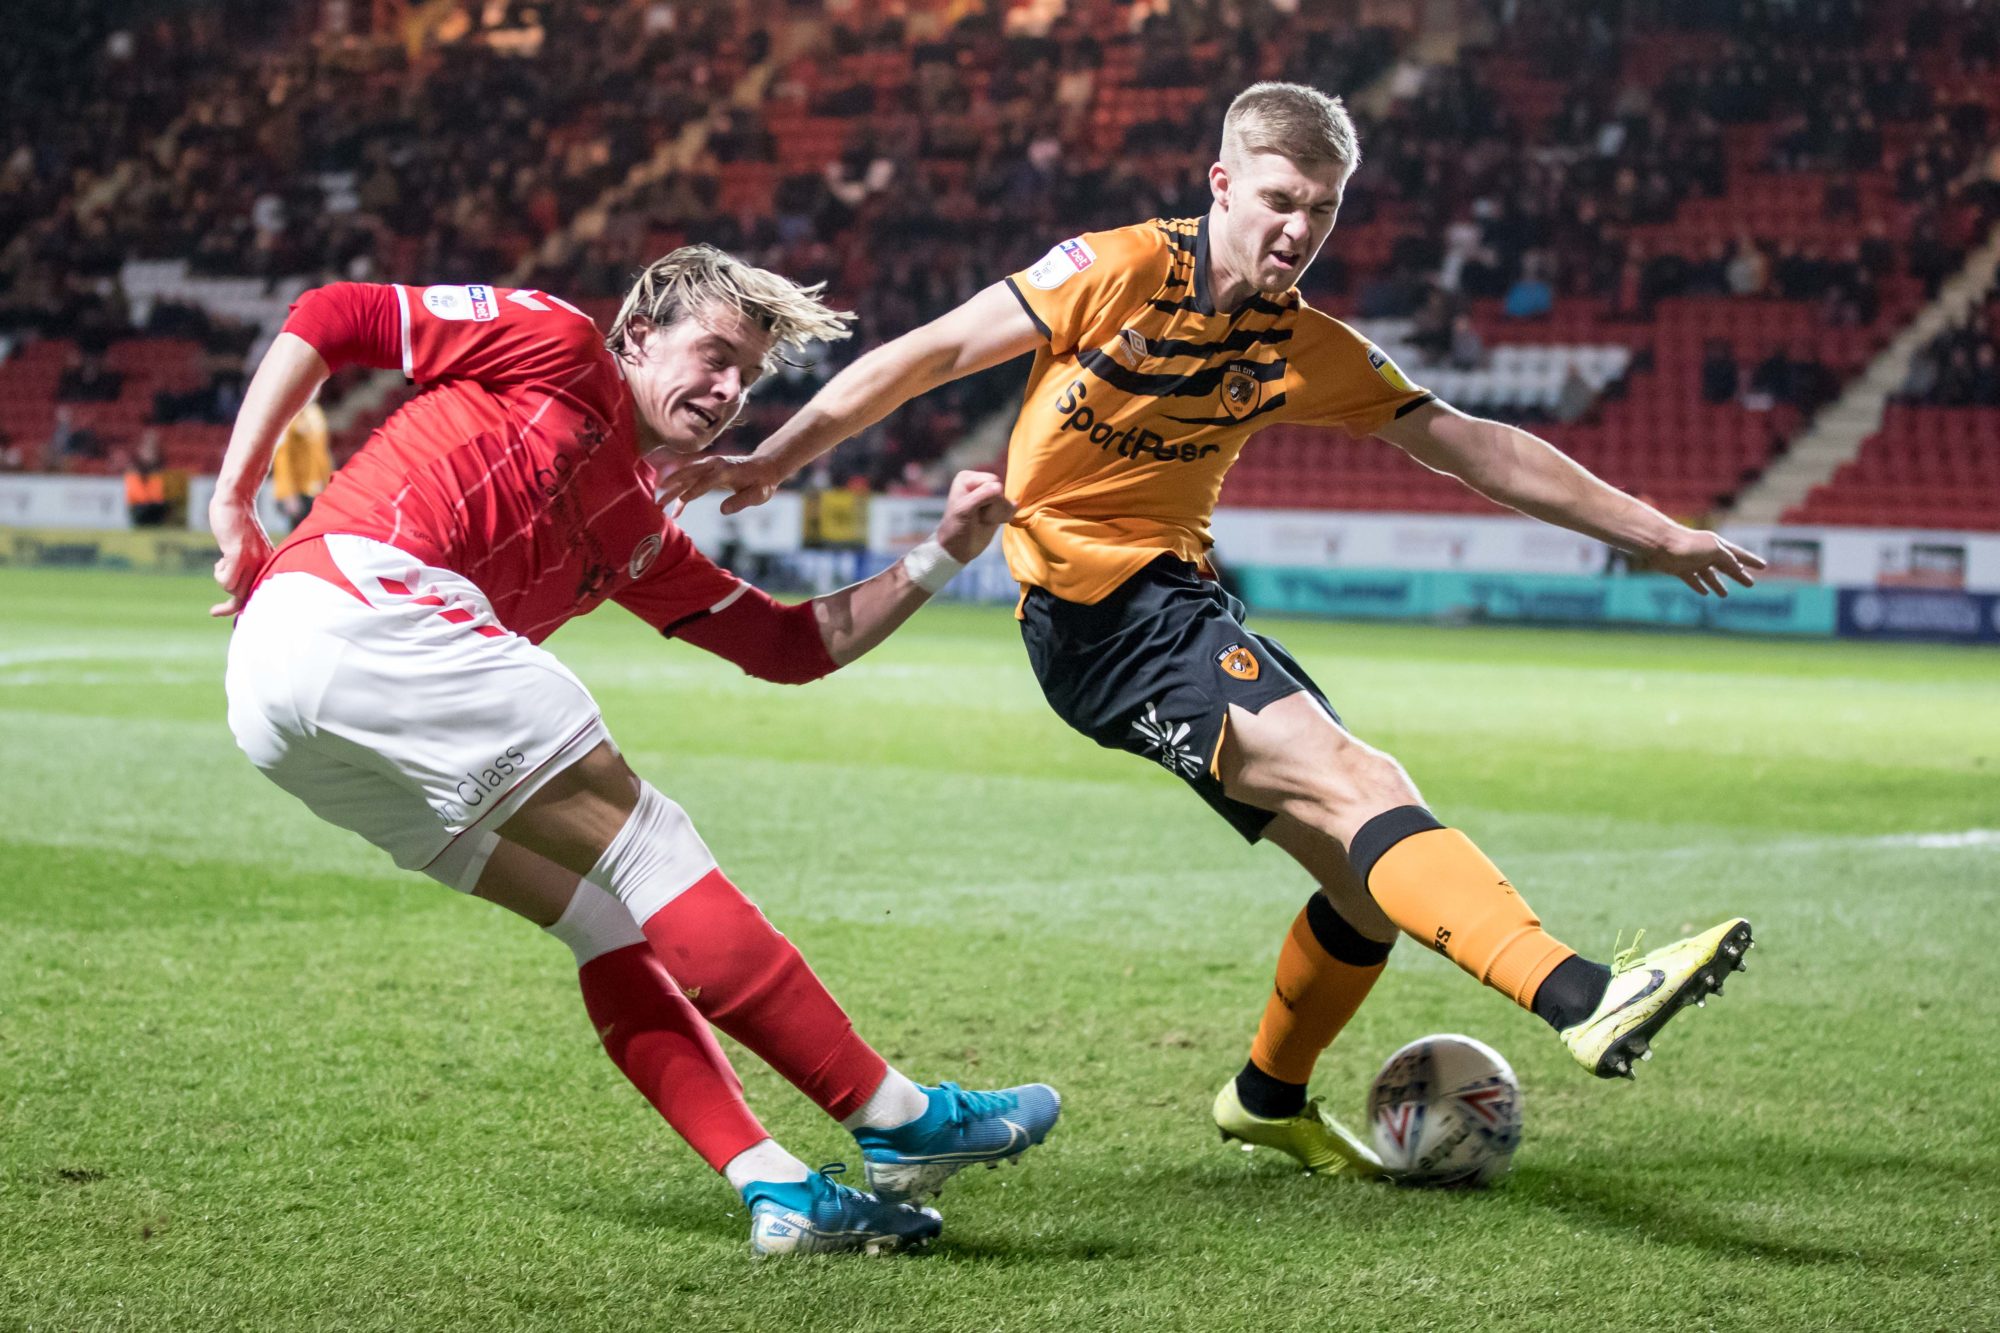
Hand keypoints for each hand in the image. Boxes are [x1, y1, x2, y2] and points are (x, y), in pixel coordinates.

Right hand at [208, 495, 273, 616]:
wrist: (235, 500)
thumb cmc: (237, 523)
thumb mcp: (245, 548)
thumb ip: (245, 564)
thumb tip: (235, 587)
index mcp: (268, 564)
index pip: (260, 594)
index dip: (244, 609)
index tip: (227, 617)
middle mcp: (263, 565)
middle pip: (242, 595)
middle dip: (228, 601)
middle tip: (215, 605)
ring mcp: (252, 560)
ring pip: (232, 589)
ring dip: (221, 577)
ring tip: (223, 560)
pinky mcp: (238, 554)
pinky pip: (225, 580)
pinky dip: (219, 574)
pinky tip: (220, 560)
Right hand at [656, 453, 782, 516]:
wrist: (763, 467)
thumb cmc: (762, 483)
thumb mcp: (758, 495)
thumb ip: (741, 501)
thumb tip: (722, 511)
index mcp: (727, 469)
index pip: (708, 480)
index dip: (695, 490)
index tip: (682, 500)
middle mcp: (715, 464)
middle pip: (690, 474)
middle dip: (673, 486)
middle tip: (658, 499)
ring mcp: (709, 466)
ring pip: (686, 477)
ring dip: (672, 489)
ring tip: (658, 504)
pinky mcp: (707, 471)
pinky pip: (691, 482)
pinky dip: (682, 495)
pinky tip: (676, 511)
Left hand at [934, 470, 1015, 562]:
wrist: (958, 549)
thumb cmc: (956, 528)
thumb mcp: (964, 510)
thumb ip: (981, 495)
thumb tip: (1000, 488)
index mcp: (967, 478)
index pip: (992, 481)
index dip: (988, 499)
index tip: (973, 512)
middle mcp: (979, 482)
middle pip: (1001, 489)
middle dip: (994, 506)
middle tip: (979, 517)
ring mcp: (989, 494)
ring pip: (1008, 500)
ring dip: (999, 513)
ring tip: (984, 520)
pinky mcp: (998, 506)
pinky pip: (1012, 506)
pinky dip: (1006, 516)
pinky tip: (992, 522)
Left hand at [1652, 526, 1766, 596]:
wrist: (1661, 544)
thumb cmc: (1689, 545)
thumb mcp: (1715, 551)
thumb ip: (1727, 560)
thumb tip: (1737, 568)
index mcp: (1717, 546)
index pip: (1738, 555)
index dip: (1751, 561)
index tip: (1763, 566)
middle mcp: (1706, 553)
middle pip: (1726, 567)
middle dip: (1738, 575)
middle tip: (1750, 584)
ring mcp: (1693, 562)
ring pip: (1709, 575)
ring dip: (1718, 584)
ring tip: (1725, 595)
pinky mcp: (1679, 570)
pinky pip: (1692, 580)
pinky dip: (1699, 586)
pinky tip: (1705, 593)